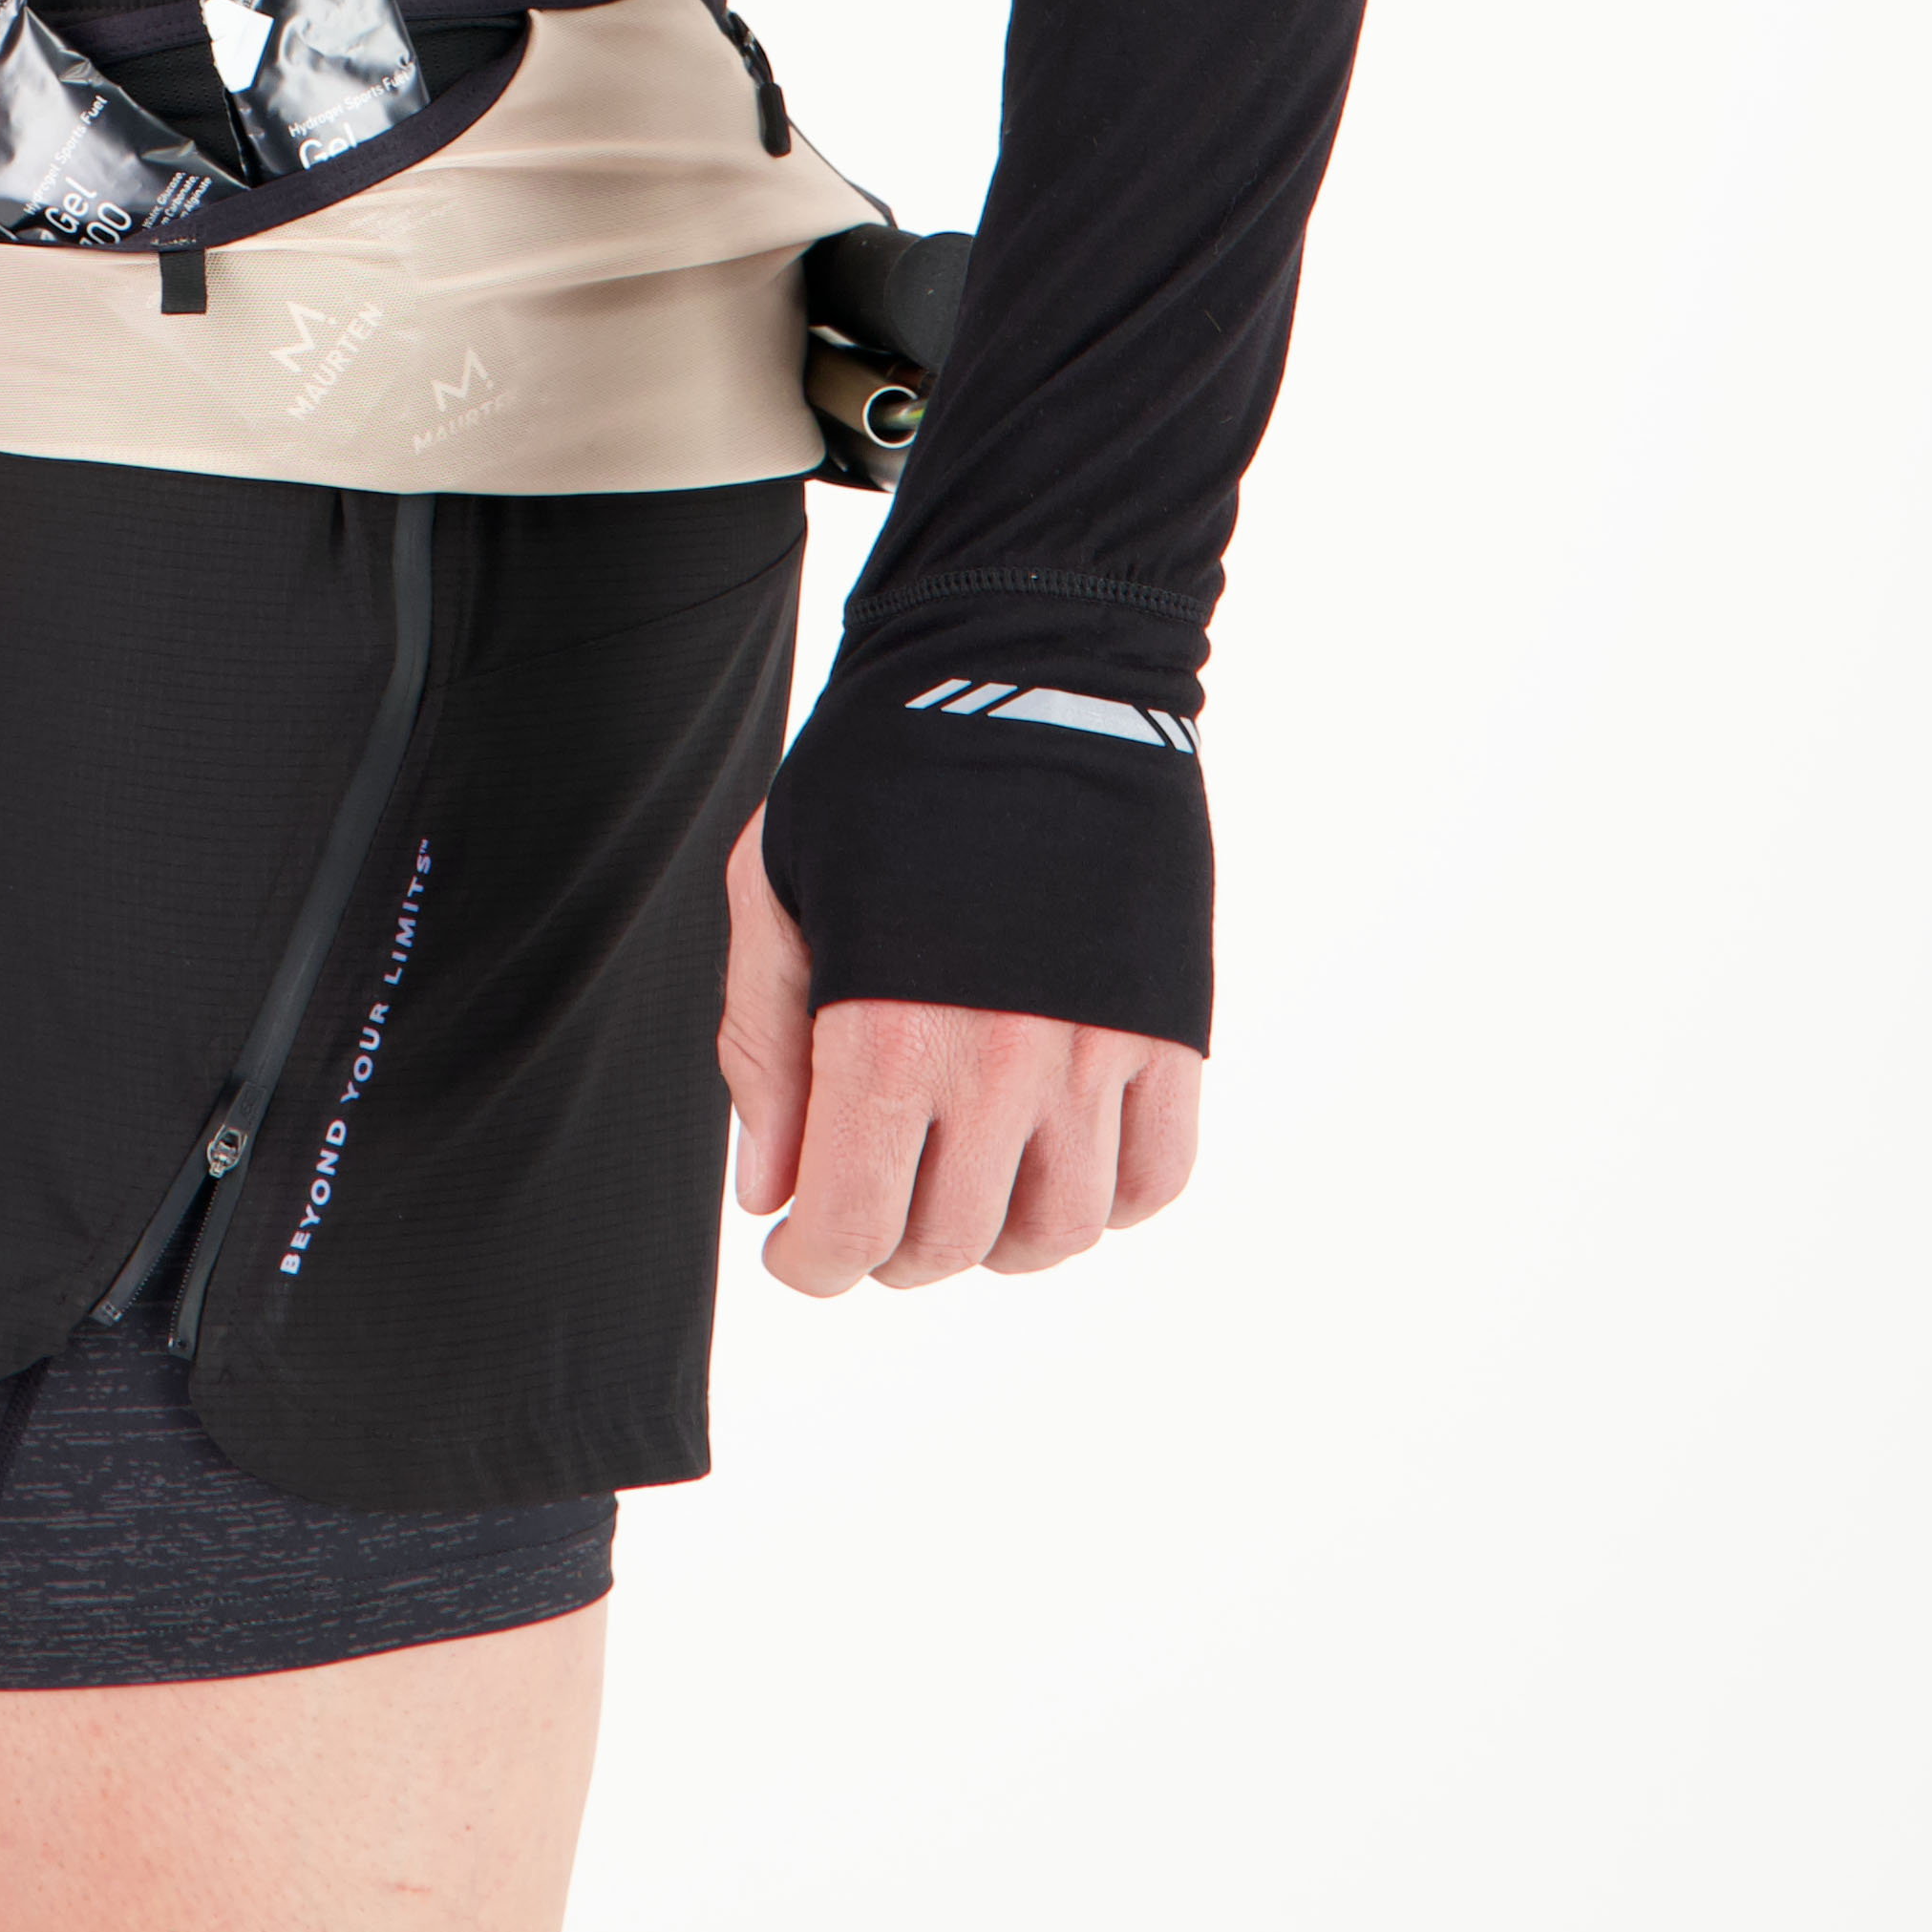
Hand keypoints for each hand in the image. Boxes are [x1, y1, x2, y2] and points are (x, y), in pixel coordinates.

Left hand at [719, 804, 1201, 1289]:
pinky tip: (1053, 1164)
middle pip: (949, 1243)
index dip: (813, 1264)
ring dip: (995, 1243)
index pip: (853, 1227)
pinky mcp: (1169, 1028)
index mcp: (887, 1031)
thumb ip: (762, 1047)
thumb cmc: (880, 771)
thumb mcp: (773, 889)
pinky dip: (1105, 1206)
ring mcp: (1097, 1050)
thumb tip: (768, 1195)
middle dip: (888, 1251)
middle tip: (865, 1208)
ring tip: (956, 1193)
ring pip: (1056, 1233)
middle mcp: (999, 1061)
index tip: (797, 1252)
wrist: (1026, 667)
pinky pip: (1154, 1181)